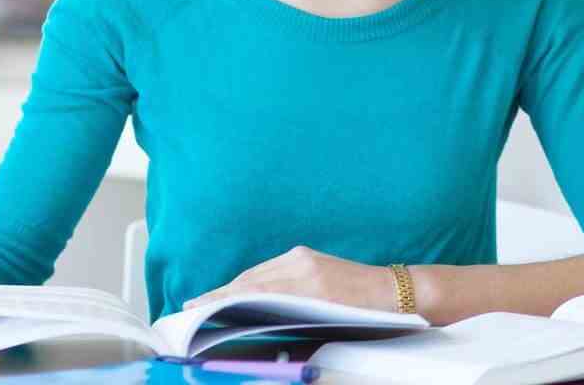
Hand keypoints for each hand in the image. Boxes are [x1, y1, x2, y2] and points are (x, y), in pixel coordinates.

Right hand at [184, 246, 396, 312]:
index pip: (252, 290)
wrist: (394, 292)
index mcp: (308, 283)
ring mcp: (303, 256)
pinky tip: (238, 290)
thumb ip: (290, 322)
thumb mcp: (327, 324)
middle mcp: (302, 264)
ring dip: (232, 287)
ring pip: (257, 273)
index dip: (220, 300)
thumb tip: (257, 328)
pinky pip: (270, 268)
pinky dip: (250, 280)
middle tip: (189, 308)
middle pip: (248, 279)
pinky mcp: (306, 255)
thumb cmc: (366, 316)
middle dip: (218, 294)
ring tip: (205, 302)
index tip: (194, 308)